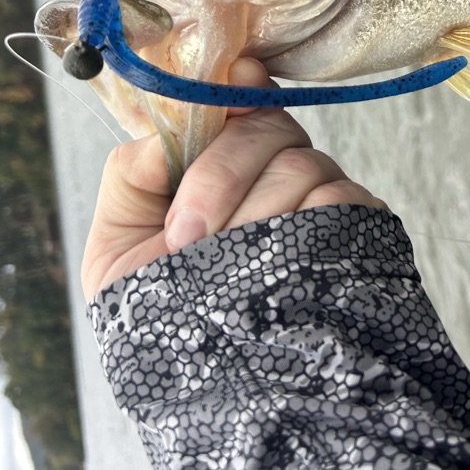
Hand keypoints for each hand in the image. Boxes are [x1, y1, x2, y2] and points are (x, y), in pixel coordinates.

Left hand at [81, 57, 386, 300]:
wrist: (202, 385)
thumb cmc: (159, 310)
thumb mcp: (116, 242)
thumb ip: (133, 172)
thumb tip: (171, 123)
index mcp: (221, 155)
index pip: (241, 93)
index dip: (237, 84)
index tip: (228, 88)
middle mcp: (274, 166)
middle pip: (267, 126)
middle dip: (219, 174)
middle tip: (186, 235)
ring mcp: (316, 196)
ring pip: (300, 164)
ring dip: (253, 214)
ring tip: (220, 267)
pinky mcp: (353, 230)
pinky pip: (338, 201)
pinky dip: (302, 226)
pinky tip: (274, 266)